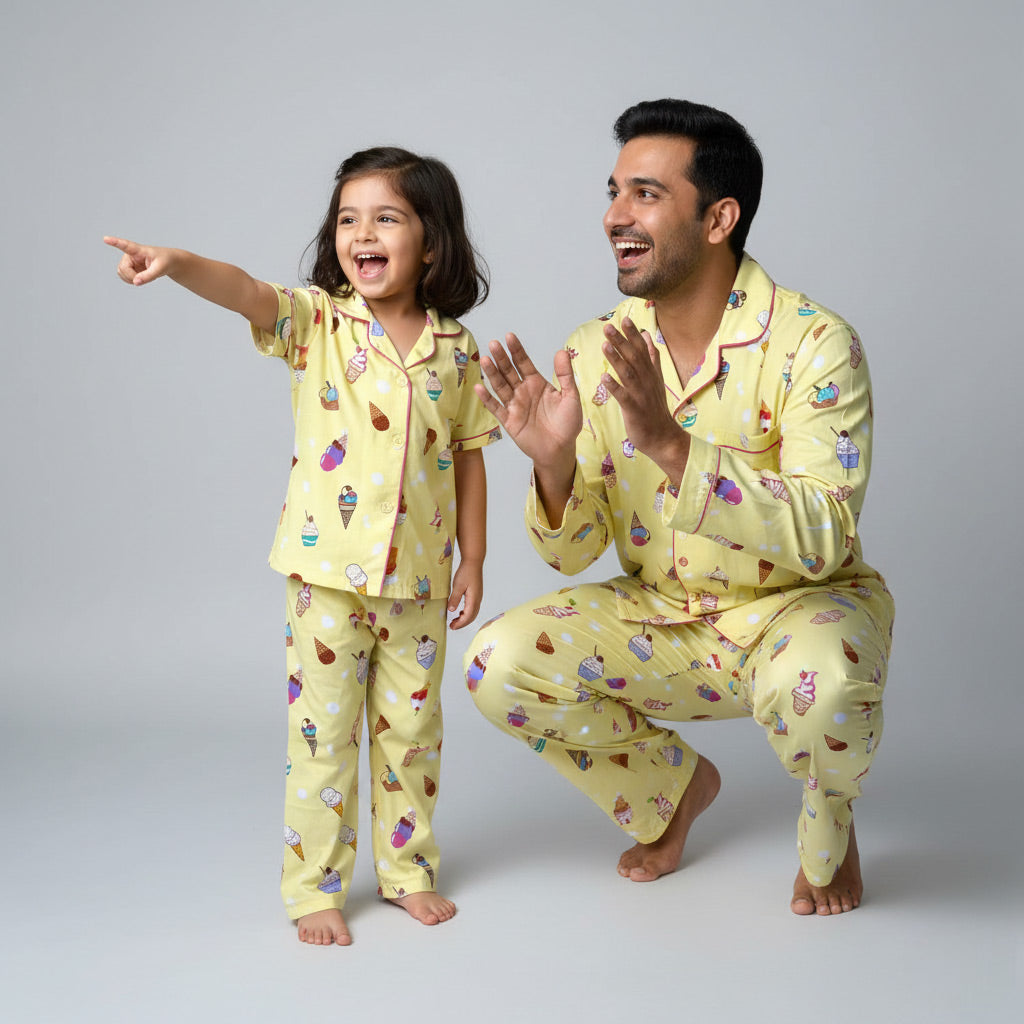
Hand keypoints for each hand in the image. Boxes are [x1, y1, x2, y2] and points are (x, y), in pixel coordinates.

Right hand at [104, 236, 176, 285]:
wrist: (168, 262)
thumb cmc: (165, 261)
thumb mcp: (160, 269)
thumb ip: (148, 276)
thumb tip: (135, 282)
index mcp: (139, 250)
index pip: (125, 245)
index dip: (115, 242)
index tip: (106, 238)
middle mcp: (130, 254)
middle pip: (123, 268)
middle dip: (131, 277)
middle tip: (144, 278)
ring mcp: (128, 261)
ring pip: (121, 273)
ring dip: (131, 279)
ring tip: (144, 276)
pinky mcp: (129, 268)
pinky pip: (124, 277)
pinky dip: (132, 281)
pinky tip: (140, 277)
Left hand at [447, 560, 481, 629]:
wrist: (473, 562)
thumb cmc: (466, 572)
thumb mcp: (458, 585)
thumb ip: (455, 598)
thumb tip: (451, 610)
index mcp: (474, 599)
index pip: (468, 616)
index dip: (460, 623)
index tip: (451, 627)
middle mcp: (478, 600)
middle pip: (471, 617)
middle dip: (462, 623)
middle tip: (452, 626)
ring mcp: (478, 597)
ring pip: (473, 613)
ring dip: (464, 619)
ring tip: (454, 621)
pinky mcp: (476, 594)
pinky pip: (472, 608)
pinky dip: (466, 613)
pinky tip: (460, 612)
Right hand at [475, 333, 581, 469]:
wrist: (561, 450)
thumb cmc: (568, 424)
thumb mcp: (571, 397)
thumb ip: (565, 375)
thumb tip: (561, 351)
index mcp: (537, 384)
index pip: (524, 363)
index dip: (517, 350)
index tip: (509, 336)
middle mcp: (523, 392)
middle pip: (509, 371)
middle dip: (501, 358)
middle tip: (494, 344)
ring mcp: (514, 405)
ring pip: (500, 386)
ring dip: (492, 373)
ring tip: (485, 359)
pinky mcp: (509, 421)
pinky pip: (495, 408)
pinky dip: (487, 398)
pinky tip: (479, 386)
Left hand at [601, 318, 689, 479]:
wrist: (663, 438)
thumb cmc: (655, 409)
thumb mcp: (656, 380)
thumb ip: (652, 359)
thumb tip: (648, 337)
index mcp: (650, 374)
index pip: (642, 349)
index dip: (633, 334)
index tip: (623, 318)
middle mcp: (647, 381)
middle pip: (634, 358)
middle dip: (621, 342)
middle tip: (608, 327)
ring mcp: (641, 395)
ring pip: (628, 374)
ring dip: (616, 359)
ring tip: (604, 346)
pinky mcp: (635, 410)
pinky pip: (624, 397)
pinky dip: (614, 387)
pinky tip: (603, 378)